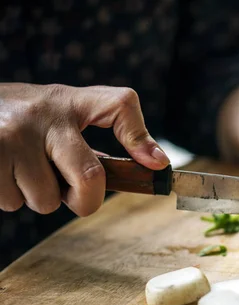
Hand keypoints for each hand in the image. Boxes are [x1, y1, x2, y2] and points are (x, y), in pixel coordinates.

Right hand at [0, 83, 169, 215]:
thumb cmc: (29, 116)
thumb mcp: (69, 110)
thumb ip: (114, 128)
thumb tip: (157, 162)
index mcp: (71, 102)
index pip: (120, 105)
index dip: (140, 139)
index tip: (156, 166)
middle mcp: (43, 115)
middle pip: (89, 178)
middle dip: (84, 199)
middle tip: (69, 189)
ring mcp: (11, 136)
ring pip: (45, 200)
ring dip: (38, 197)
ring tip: (25, 169)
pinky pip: (12, 202)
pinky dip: (10, 197)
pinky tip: (6, 172)